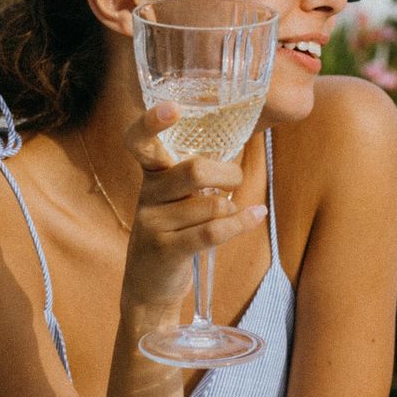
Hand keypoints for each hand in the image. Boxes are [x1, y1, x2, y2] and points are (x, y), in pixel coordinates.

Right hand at [122, 102, 266, 309]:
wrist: (149, 288)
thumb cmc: (173, 234)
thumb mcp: (174, 201)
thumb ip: (193, 177)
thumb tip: (236, 155)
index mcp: (150, 177)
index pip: (139, 141)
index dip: (151, 122)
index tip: (173, 108)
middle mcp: (147, 196)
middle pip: (193, 170)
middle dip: (227, 174)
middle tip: (236, 181)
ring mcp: (153, 224)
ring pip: (211, 206)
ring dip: (231, 209)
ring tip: (229, 215)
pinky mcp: (166, 251)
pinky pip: (212, 231)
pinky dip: (241, 222)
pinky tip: (257, 215)